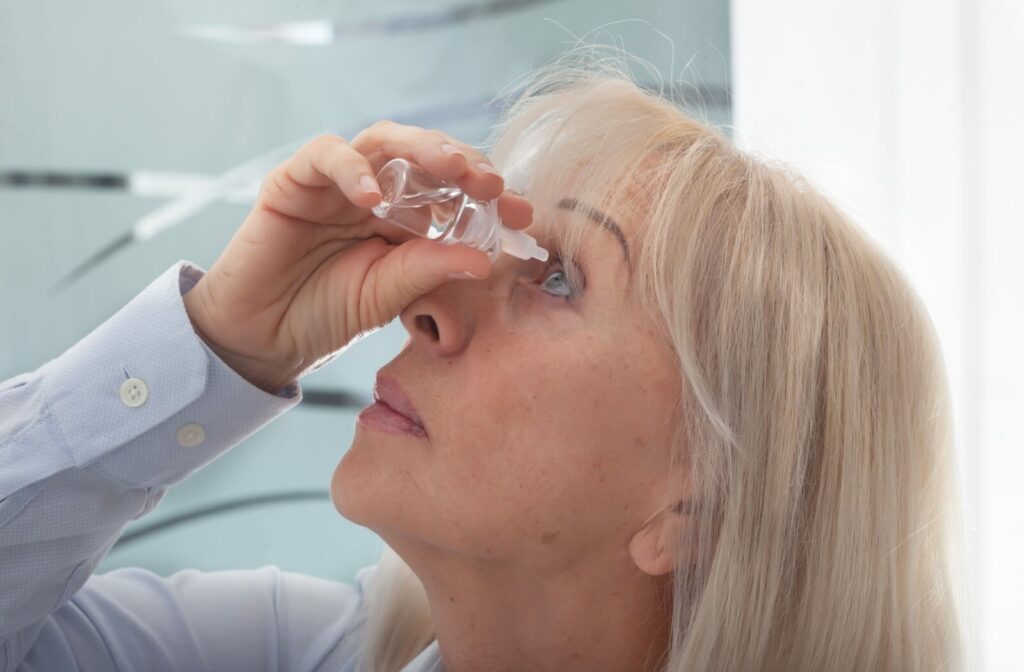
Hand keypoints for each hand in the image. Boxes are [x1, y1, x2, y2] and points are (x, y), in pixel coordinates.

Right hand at [182, 121, 533, 393]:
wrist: (265, 337)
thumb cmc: (327, 314)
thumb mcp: (389, 295)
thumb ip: (429, 270)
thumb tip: (484, 260)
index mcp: (405, 216)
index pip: (455, 190)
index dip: (490, 197)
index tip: (524, 215)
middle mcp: (376, 191)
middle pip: (426, 155)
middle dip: (465, 164)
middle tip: (493, 184)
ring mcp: (337, 183)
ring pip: (384, 141)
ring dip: (423, 149)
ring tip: (453, 170)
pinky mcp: (294, 182)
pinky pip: (326, 156)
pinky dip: (353, 170)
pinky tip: (375, 198)